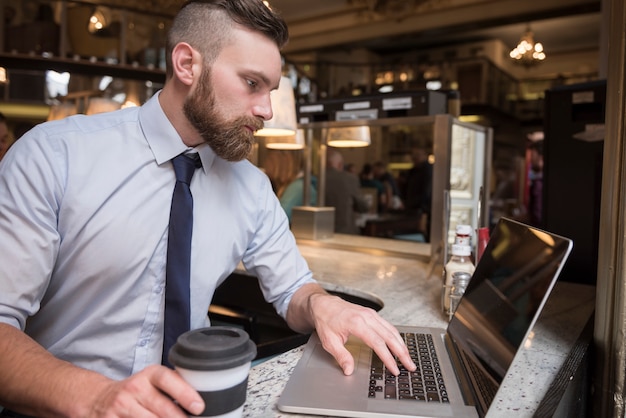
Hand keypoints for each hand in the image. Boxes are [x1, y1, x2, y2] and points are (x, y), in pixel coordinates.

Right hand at [88, 365, 203, 417]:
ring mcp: (120, 406)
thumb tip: (202, 398)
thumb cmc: (136, 391)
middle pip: (162, 409)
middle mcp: (134, 388)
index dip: (185, 393)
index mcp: (149, 375)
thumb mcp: (152, 381)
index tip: (199, 407)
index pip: (167, 380)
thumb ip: (174, 385)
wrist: (98, 398)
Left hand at [308, 292, 415, 375]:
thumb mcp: (329, 341)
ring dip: (402, 345)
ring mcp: (371, 314)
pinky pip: (388, 326)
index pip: (378, 343)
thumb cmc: (325, 320)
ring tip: (408, 358)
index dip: (388, 358)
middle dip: (402, 353)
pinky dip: (396, 337)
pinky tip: (399, 345)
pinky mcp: (372, 314)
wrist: (323, 304)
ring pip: (392, 330)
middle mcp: (367, 317)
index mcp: (357, 323)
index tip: (394, 369)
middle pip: (390, 336)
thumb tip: (349, 370)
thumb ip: (341, 356)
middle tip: (410, 366)